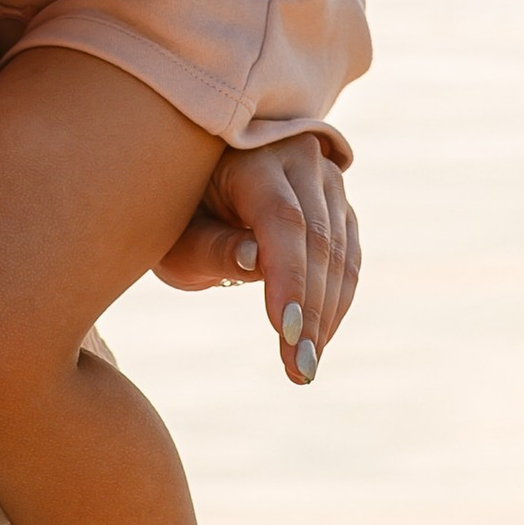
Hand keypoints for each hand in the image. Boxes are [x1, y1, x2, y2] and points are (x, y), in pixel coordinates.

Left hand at [152, 132, 359, 384]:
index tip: (286, 332)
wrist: (198, 184)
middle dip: (311, 311)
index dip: (289, 278)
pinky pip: (346, 257)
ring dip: (326, 315)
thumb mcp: (179, 235)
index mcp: (254, 156)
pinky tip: (317, 341)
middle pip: (318, 240)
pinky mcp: (338, 205)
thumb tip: (256, 261)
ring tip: (305, 367)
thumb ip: (214, 246)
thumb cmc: (177, 212)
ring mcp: (326, 179)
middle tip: (299, 368)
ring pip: (339, 253)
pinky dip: (334, 302)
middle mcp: (300, 157)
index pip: (284, 220)